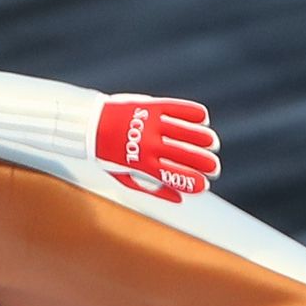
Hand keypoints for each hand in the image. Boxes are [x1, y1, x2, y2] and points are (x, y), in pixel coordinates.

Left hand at [94, 94, 217, 202]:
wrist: (90, 124)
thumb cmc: (108, 155)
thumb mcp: (124, 177)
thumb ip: (152, 190)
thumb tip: (179, 199)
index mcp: (142, 163)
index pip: (174, 174)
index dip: (193, 181)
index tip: (205, 185)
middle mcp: (148, 143)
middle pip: (184, 154)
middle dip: (204, 162)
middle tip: (214, 167)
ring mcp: (151, 123)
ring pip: (185, 131)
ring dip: (202, 138)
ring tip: (212, 143)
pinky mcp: (150, 106)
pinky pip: (177, 109)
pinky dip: (192, 113)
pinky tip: (202, 119)